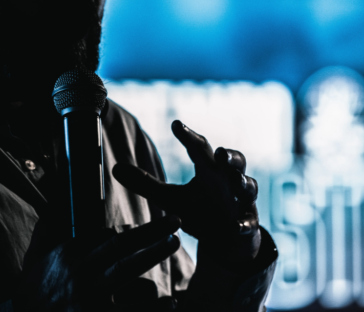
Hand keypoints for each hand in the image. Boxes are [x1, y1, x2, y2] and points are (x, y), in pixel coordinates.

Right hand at [13, 215, 181, 311]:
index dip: (129, 233)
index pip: (102, 237)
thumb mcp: (33, 261)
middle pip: (119, 248)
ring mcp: (88, 299)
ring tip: (172, 244)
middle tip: (174, 220)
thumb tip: (55, 204)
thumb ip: (47, 231)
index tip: (155, 227)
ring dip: (151, 257)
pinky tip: (172, 303)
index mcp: (68, 257)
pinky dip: (152, 308)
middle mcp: (79, 275)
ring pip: (125, 273)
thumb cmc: (33, 296)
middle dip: (149, 232)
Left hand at [112, 120, 260, 263]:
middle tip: (220, 152)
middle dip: (230, 156)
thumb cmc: (198, 210)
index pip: (199, 148)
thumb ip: (145, 183)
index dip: (188, 136)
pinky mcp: (247, 223)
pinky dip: (244, 223)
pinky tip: (237, 226)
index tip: (175, 124)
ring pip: (248, 186)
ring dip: (243, 182)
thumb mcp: (169, 198)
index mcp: (208, 169)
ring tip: (235, 181)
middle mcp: (227, 180)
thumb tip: (114, 169)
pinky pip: (249, 222)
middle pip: (235, 160)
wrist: (224, 239)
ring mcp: (241, 201)